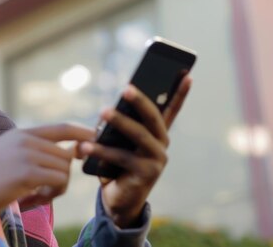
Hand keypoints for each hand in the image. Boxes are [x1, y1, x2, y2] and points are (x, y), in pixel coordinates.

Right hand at [0, 123, 94, 223]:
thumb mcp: (5, 155)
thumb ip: (31, 152)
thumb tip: (63, 156)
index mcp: (21, 134)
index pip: (61, 128)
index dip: (82, 132)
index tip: (95, 139)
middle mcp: (25, 140)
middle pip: (66, 155)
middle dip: (62, 176)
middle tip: (44, 193)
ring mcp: (26, 155)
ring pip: (64, 170)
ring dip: (56, 188)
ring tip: (35, 197)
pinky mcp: (26, 173)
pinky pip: (57, 182)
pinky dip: (50, 196)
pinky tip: (30, 202)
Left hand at [79, 76, 191, 227]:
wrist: (118, 199)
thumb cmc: (117, 165)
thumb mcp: (118, 142)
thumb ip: (118, 126)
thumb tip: (106, 113)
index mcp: (156, 133)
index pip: (171, 109)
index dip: (180, 92)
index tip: (187, 73)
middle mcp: (161, 144)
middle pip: (153, 117)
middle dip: (140, 101)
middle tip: (126, 88)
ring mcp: (156, 159)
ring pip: (138, 135)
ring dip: (119, 122)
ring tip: (102, 111)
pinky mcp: (146, 173)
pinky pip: (121, 157)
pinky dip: (101, 151)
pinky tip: (85, 146)